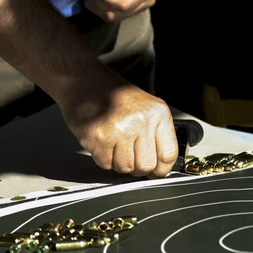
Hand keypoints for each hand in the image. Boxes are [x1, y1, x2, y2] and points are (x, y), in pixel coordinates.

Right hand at [58, 73, 177, 178]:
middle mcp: (140, 120)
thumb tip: (160, 166)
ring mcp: (118, 129)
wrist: (83, 81)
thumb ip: (156, 134)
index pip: (168, 154)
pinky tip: (102, 140)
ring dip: (118, 162)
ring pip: (125, 168)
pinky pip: (105, 164)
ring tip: (114, 143)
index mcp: (157, 113)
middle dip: (138, 168)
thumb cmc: (113, 95)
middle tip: (130, 156)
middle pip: (146, 166)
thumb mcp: (146, 108)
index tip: (156, 172)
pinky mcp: (98, 136)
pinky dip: (103, 157)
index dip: (162, 169)